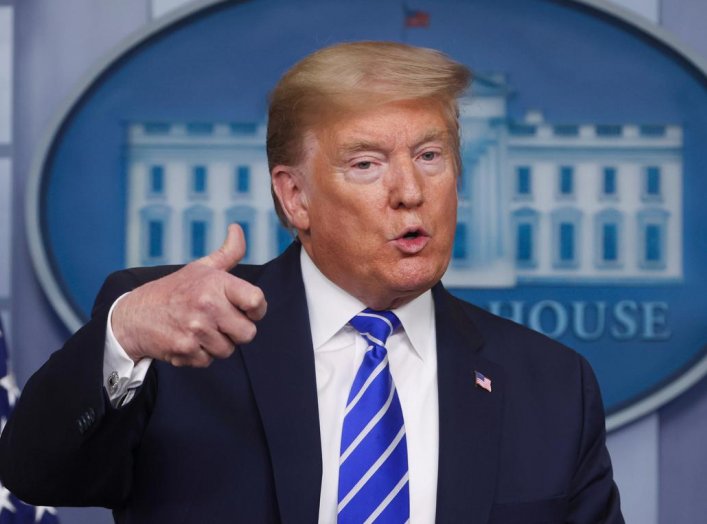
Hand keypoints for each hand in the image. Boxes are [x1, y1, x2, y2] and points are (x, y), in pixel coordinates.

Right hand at [111, 224, 266, 366]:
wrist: (134, 315)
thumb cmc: (173, 290)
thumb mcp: (200, 268)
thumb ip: (227, 253)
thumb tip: (237, 229)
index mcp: (215, 283)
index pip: (257, 301)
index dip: (257, 309)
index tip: (246, 309)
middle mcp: (207, 305)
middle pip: (248, 333)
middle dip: (236, 331)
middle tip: (219, 321)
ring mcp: (196, 329)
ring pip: (228, 350)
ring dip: (218, 344)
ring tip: (200, 329)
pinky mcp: (185, 350)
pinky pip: (209, 361)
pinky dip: (200, 355)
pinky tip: (188, 339)